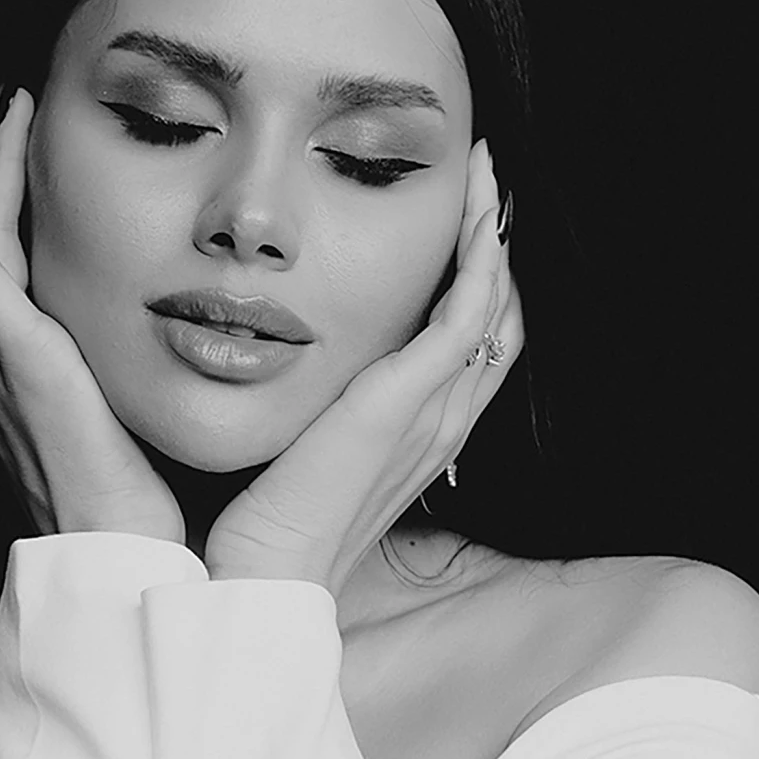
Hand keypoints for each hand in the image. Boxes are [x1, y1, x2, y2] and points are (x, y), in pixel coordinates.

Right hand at [0, 89, 186, 544]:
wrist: (119, 554)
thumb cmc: (142, 505)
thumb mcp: (142, 418)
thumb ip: (143, 372)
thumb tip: (198, 335)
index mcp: (25, 375)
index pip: (14, 270)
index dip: (20, 207)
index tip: (41, 151)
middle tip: (13, 105)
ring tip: (2, 109)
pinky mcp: (14, 357)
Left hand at [202, 139, 520, 599]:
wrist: (259, 583)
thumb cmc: (260, 531)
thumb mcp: (292, 452)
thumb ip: (299, 410)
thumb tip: (264, 358)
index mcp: (413, 436)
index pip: (468, 347)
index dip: (476, 283)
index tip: (458, 220)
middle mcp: (436, 424)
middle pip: (499, 322)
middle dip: (498, 248)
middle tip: (484, 179)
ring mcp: (428, 416)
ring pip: (494, 311)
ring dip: (494, 238)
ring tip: (485, 175)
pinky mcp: (404, 406)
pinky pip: (466, 320)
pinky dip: (480, 262)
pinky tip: (475, 214)